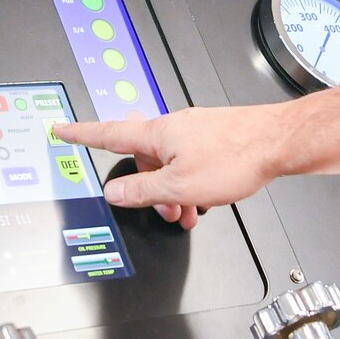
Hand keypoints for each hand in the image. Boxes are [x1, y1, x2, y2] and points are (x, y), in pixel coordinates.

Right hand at [54, 104, 290, 222]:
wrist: (278, 142)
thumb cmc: (237, 156)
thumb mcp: (180, 186)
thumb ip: (143, 190)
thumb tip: (115, 191)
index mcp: (157, 134)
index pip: (108, 134)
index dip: (81, 134)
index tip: (61, 129)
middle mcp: (173, 127)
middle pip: (144, 158)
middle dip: (148, 187)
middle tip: (161, 209)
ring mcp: (194, 131)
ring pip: (170, 164)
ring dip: (174, 190)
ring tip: (189, 212)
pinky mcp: (213, 137)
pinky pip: (189, 161)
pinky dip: (190, 182)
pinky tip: (205, 198)